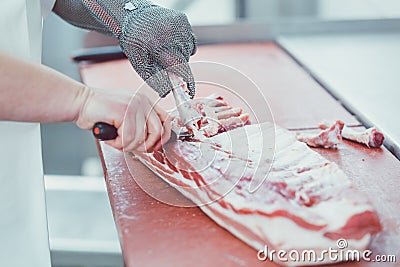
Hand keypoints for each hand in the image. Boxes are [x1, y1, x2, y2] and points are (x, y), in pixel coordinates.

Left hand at [54, 0, 196, 96]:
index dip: (186, 82)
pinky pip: (190, 40)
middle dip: (177, 66)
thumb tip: (167, 93)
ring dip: (180, 55)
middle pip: (184, 60)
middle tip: (165, 62)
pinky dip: (183, 44)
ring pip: (189, 51)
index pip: (179, 67)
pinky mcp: (182, 19)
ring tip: (166, 49)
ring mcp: (178, 24)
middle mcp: (169, 32)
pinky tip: (171, 41)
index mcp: (156, 44)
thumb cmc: (135, 42)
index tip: (189, 93)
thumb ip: (155, 80)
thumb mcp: (140, 64)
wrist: (131, 16)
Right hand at [76, 87, 171, 151]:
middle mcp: (142, 101)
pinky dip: (117, 143)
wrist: (79, 103)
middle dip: (144, 146)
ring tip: (115, 139)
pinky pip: (127, 138)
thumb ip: (139, 125)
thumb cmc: (99, 112)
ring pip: (140, 138)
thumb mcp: (125, 116)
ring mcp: (134, 105)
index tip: (154, 146)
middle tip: (130, 146)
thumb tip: (152, 143)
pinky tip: (110, 136)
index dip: (162, 137)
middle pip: (157, 131)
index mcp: (145, 102)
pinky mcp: (124, 111)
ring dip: (126, 145)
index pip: (165, 120)